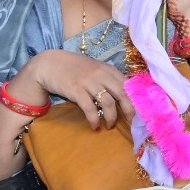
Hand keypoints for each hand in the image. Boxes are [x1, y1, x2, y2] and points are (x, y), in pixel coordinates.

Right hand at [19, 49, 135, 129]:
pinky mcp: (76, 91)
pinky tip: (95, 126)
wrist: (50, 63)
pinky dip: (94, 120)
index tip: (140, 112)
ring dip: (111, 118)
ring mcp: (89, 83)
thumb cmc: (75, 68)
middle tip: (130, 123)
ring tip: (109, 126)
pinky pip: (90, 109)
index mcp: (110, 70)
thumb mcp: (97, 69)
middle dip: (130, 111)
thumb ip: (110, 78)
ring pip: (108, 103)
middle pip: (123, 95)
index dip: (136, 100)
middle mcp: (102, 75)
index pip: (129, 86)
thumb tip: (126, 95)